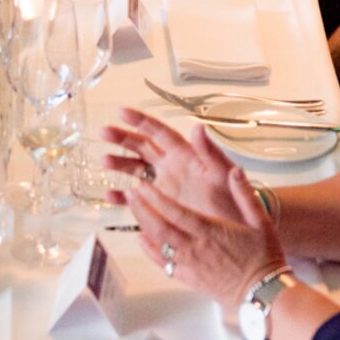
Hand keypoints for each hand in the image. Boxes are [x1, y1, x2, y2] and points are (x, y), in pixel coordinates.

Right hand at [103, 112, 246, 222]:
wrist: (236, 228)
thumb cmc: (233, 198)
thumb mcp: (223, 174)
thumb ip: (210, 152)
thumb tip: (199, 127)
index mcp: (185, 155)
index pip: (160, 133)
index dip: (141, 121)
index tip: (121, 111)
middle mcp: (172, 166)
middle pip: (142, 146)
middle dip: (122, 138)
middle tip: (103, 132)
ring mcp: (164, 184)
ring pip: (136, 168)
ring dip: (120, 163)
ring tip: (103, 160)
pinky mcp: (161, 203)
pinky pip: (137, 198)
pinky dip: (122, 196)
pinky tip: (109, 196)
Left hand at [126, 159, 283, 316]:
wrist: (264, 294)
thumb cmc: (265, 256)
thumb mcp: (260, 221)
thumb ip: (244, 194)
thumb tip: (235, 170)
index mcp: (211, 231)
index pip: (175, 212)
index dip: (155, 198)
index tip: (142, 184)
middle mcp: (196, 248)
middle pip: (160, 227)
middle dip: (141, 208)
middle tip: (130, 191)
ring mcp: (191, 265)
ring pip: (158, 245)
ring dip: (142, 225)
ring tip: (133, 209)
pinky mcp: (190, 279)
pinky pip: (164, 265)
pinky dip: (150, 251)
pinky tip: (141, 240)